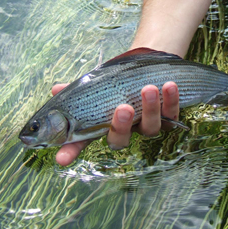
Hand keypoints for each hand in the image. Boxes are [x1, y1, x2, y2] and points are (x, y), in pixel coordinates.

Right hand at [52, 82, 179, 165]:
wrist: (146, 68)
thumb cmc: (116, 83)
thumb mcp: (95, 84)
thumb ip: (77, 89)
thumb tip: (56, 89)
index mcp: (102, 125)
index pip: (81, 142)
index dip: (70, 152)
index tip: (60, 159)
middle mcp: (124, 131)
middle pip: (120, 139)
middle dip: (121, 126)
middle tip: (123, 108)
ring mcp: (146, 126)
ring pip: (150, 128)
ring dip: (150, 108)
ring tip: (148, 89)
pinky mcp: (169, 118)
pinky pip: (171, 114)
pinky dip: (171, 100)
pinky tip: (168, 86)